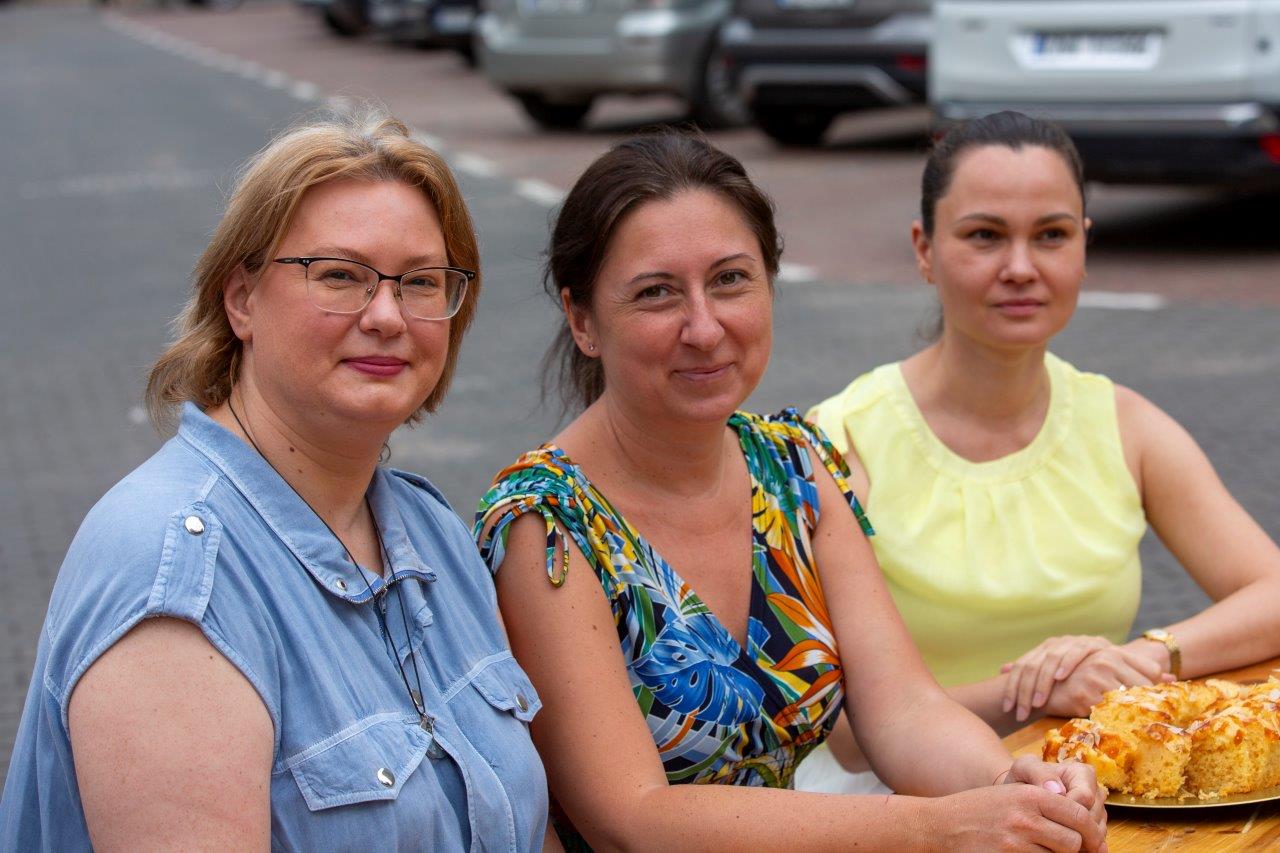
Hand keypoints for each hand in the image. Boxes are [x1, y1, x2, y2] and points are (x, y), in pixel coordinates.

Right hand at [924, 766, 1107, 852]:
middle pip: (1073, 842)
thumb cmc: (978, 810)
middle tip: (1070, 851)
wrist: (940, 825)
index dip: (1092, 833)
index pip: (1078, 815)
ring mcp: (1015, 842)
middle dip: (1074, 849)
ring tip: (1042, 850)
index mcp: (1030, 795)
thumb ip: (1044, 801)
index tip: (1095, 844)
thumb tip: (1081, 819)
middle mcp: (1025, 817)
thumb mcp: (1011, 794)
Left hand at [1001, 636, 1112, 721]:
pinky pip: (1076, 651)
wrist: (1115, 659)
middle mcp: (1054, 643)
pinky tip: (1060, 677)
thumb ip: (1034, 671)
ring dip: (1043, 681)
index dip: (1012, 687)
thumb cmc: (1082, 671)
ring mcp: (1072, 641)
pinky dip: (1067, 663)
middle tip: (1021, 713)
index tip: (1007, 709)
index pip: (1021, 667)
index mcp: (1042, 650)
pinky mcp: (1092, 643)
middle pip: (1032, 664)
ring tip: (1037, 702)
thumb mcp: (1056, 673)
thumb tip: (1003, 669)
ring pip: (1051, 658)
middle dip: (1024, 690)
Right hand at [1040, 645, 1171, 719]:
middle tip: (1154, 720)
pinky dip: (1116, 721)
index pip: (1150, 672)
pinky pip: (1110, 713)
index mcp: (1113, 651)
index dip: (1155, 690)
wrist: (1043, 685)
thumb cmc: (1077, 676)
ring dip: (1135, 715)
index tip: (1159, 704)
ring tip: (1138, 725)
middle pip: (1143, 688)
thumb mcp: (1107, 666)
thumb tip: (1173, 679)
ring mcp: (1096, 677)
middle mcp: (1106, 660)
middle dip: (1149, 705)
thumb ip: (1139, 669)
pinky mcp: (1085, 696)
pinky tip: (1117, 726)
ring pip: (1129, 702)